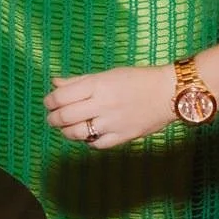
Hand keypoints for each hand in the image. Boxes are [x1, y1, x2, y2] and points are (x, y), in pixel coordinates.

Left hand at [43, 65, 174, 150]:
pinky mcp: (123, 136)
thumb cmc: (137, 79)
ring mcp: (113, 122)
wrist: (169, 92)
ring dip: (66, 132)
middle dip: (53, 118)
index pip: (61, 96)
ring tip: (67, 128)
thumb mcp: (108, 74)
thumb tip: (54, 83)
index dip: (49, 101)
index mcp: (97, 84)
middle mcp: (103, 103)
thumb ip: (79, 81)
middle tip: (52, 118)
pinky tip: (89, 134)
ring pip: (77, 133)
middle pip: (65, 116)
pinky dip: (88, 141)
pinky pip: (96, 144)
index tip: (49, 103)